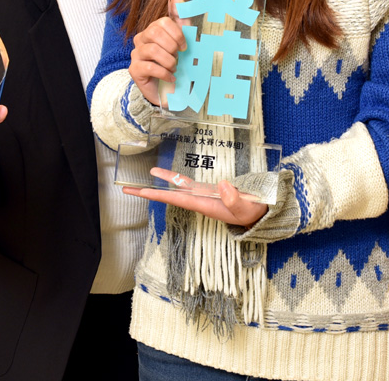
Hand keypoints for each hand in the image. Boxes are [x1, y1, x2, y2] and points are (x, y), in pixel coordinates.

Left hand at [123, 168, 267, 226]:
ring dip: (162, 182)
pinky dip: (177, 178)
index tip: (140, 192)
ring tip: (147, 174)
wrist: (261, 214)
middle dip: (150, 192)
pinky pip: (189, 183)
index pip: (176, 200)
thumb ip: (235, 199)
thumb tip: (222, 185)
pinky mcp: (209, 192)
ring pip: (178, 188)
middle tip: (127, 190)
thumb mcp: (247, 208)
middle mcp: (199, 202)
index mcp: (204, 206)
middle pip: (170, 196)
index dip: (157, 195)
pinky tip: (166, 174)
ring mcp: (203, 196)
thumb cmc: (254, 213)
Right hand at [129, 0, 186, 106]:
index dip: (177, 33)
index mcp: (153, 30)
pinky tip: (171, 77)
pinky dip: (164, 72)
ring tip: (175, 68)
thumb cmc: (176, 63)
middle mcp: (141, 39)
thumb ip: (181, 20)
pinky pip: (149, 67)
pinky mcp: (134, 70)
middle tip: (178, 56)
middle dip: (171, 45)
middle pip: (154, 32)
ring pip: (152, 50)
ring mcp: (136, 54)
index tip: (184, 46)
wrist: (169, 90)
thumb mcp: (182, 41)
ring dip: (169, 60)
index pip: (163, 21)